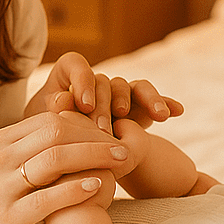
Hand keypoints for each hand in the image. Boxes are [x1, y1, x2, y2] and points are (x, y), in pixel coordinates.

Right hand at [0, 111, 130, 223]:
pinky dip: (75, 189)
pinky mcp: (8, 216)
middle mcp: (0, 158)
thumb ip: (33, 150)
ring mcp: (2, 187)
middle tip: (123, 148)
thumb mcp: (6, 169)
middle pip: (55, 132)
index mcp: (1, 142)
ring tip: (120, 163)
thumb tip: (74, 133)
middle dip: (95, 137)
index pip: (51, 120)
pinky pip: (46, 198)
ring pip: (53, 159)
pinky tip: (98, 187)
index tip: (112, 135)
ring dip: (92, 157)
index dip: (86, 125)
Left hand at [25, 52, 182, 133]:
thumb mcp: (46, 127)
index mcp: (68, 78)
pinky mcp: (137, 106)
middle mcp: (96, 81)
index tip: (84, 104)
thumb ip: (51, 111)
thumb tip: (61, 99)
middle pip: (105, 82)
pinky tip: (177, 111)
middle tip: (105, 130)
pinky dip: (165, 103)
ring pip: (131, 87)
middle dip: (106, 106)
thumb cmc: (52, 139)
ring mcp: (119, 93)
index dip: (82, 80)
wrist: (74, 159)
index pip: (75, 64)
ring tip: (153, 116)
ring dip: (142, 101)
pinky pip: (152, 99)